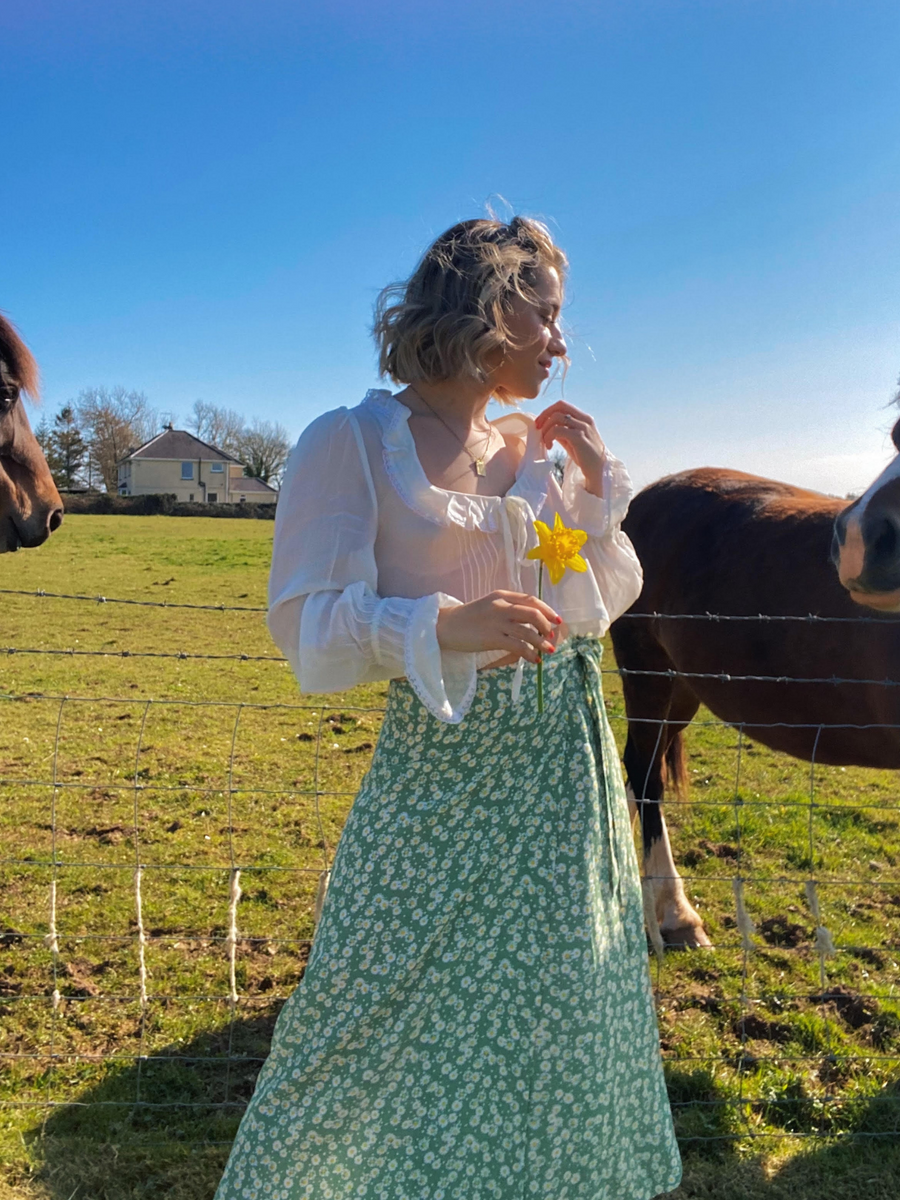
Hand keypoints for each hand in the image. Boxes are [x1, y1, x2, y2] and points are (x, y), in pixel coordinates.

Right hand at [437, 590, 561, 664]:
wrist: (445, 626)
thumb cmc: (469, 618)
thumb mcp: (490, 606)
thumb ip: (509, 608)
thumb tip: (533, 621)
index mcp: (502, 595)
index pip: (531, 600)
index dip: (548, 610)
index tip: (557, 620)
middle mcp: (501, 606)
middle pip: (533, 613)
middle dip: (546, 626)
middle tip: (551, 636)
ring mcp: (496, 621)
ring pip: (528, 631)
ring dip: (542, 642)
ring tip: (548, 651)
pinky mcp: (492, 637)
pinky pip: (518, 646)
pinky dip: (530, 654)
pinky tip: (534, 660)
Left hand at [534, 400, 605, 495]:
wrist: (599, 470)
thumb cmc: (586, 457)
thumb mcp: (572, 440)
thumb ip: (562, 431)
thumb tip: (546, 426)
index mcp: (584, 418)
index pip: (562, 405)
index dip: (548, 411)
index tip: (539, 423)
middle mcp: (584, 419)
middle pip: (559, 406)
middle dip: (544, 415)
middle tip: (538, 429)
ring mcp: (583, 427)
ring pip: (556, 417)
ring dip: (546, 429)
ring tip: (545, 441)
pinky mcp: (579, 437)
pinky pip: (558, 430)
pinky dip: (549, 436)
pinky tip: (549, 446)